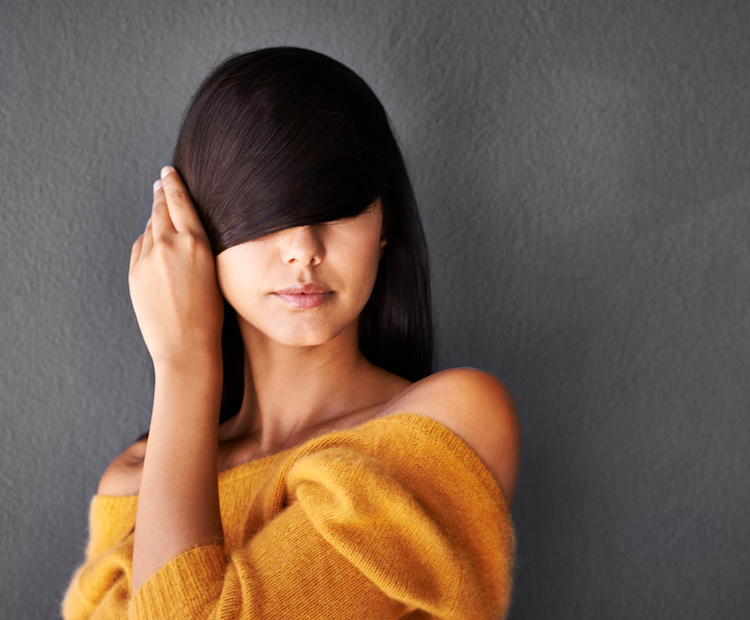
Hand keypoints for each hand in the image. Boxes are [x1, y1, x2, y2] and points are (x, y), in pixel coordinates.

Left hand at [129, 166, 223, 367]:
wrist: (185, 346)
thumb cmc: (209, 315)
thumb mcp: (213, 272)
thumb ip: (194, 246)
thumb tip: (176, 230)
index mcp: (196, 243)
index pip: (180, 202)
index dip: (173, 183)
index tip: (168, 171)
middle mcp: (169, 245)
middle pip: (160, 208)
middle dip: (161, 194)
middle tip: (161, 181)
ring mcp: (148, 258)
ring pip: (150, 228)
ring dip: (155, 220)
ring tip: (159, 212)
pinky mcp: (135, 272)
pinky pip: (140, 248)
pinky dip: (147, 243)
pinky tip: (153, 245)